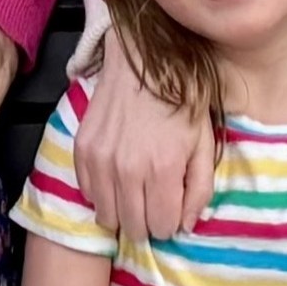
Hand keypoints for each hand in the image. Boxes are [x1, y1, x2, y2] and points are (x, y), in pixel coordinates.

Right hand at [74, 34, 218, 245]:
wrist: (142, 58)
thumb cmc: (181, 97)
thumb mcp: (204, 141)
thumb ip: (200, 188)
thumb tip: (186, 225)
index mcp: (163, 168)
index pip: (162, 226)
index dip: (171, 222)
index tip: (172, 207)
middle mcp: (127, 170)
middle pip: (133, 227)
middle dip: (148, 222)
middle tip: (155, 202)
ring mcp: (101, 161)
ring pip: (107, 217)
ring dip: (123, 212)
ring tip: (135, 192)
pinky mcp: (82, 150)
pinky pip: (88, 193)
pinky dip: (103, 193)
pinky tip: (117, 177)